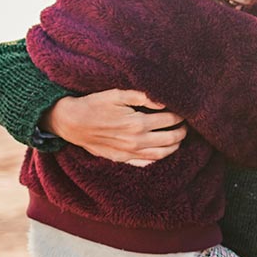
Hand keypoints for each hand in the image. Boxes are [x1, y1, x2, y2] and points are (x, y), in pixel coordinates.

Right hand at [44, 90, 185, 164]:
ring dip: (174, 146)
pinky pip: (146, 163)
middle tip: (186, 125)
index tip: (183, 111)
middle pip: (170, 139)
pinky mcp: (122, 159)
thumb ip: (142, 96)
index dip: (179, 115)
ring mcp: (129, 153)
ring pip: (161, 154)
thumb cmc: (94, 104)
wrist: (71, 122)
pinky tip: (162, 151)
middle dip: (182, 132)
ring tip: (178, 138)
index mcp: (137, 123)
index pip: (168, 120)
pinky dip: (158, 158)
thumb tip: (163, 101)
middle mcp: (136, 141)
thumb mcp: (117, 94)